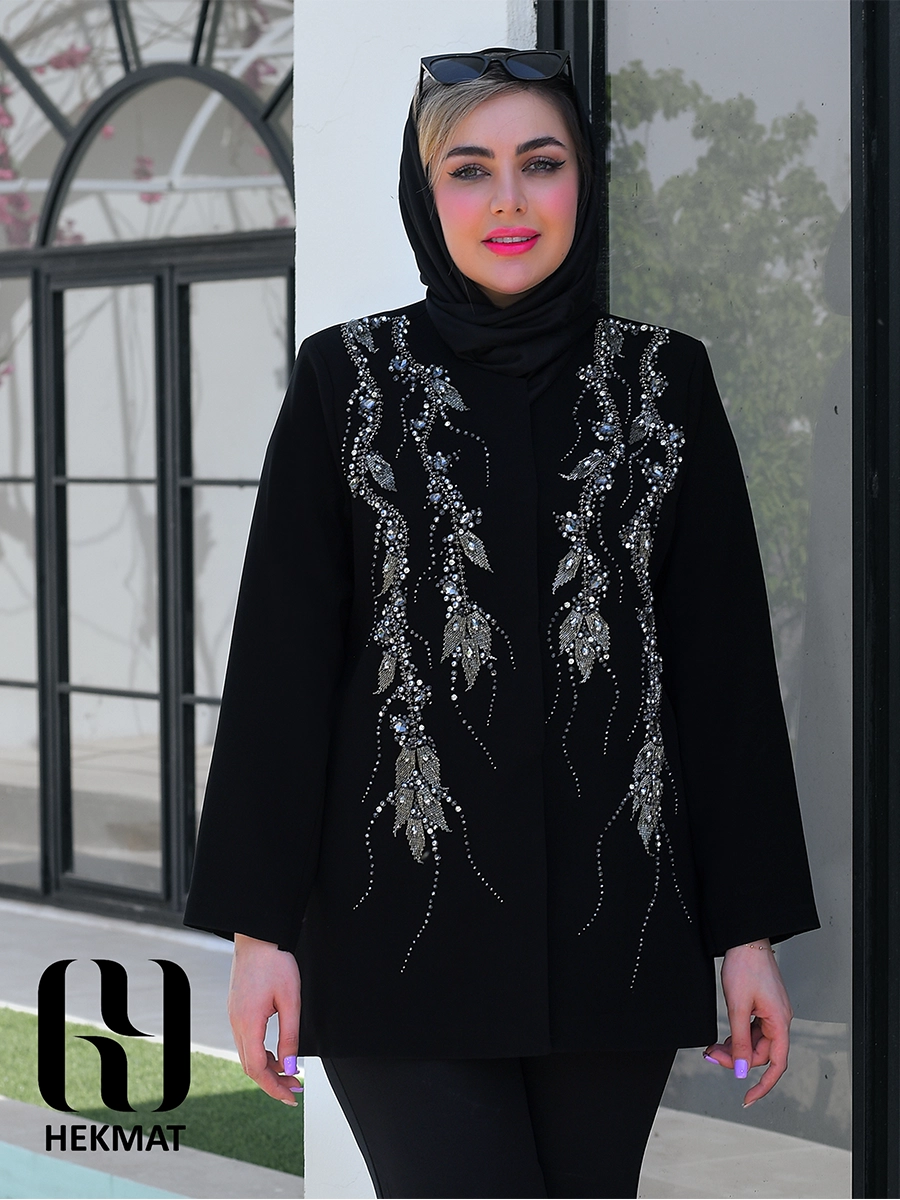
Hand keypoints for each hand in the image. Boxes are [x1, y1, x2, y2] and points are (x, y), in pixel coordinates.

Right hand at [228, 933, 301, 1105]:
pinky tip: (277, 1053)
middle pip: (250, 1067)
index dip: (274, 1087)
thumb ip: (290, 1036)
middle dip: (272, 1082)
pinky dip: (261, 1053)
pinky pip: (246, 1041)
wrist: (257, 938)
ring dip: (268, 1068)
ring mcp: (234, 1016)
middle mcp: (236, 1023)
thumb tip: (291, 1066)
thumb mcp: (290, 1001)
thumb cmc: (275, 963)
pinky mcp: (237, 1010)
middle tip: (294, 1089)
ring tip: (289, 1073)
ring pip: (247, 1055)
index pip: (258, 1069)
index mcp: (248, 1023)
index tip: (291, 1096)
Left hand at [703, 939, 792, 1106]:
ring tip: (713, 1049)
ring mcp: (771, 1012)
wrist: (744, 938)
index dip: (763, 1084)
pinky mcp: (762, 1005)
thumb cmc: (745, 966)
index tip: (747, 1097)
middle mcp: (779, 1019)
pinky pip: (751, 1029)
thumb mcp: (737, 1006)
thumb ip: (739, 1041)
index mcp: (779, 1021)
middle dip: (736, 1059)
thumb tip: (741, 1070)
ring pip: (754, 1041)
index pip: (776, 1063)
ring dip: (734, 1048)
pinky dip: (737, 1035)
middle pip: (760, 1052)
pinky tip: (723, 1038)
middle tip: (712, 1056)